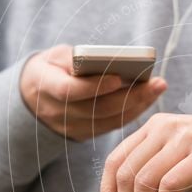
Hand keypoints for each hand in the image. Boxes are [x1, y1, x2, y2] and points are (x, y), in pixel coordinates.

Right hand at [19, 44, 166, 140]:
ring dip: (137, 105)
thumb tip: (100, 59)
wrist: (33, 98)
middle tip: (156, 82)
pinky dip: (132, 113)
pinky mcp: (83, 135)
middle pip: (96, 110)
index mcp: (44, 87)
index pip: (69, 91)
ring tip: (158, 87)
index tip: (119, 78)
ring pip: (108, 121)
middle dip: (129, 96)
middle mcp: (56, 112)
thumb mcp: (53, 56)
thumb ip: (72, 58)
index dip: (94, 86)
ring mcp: (70, 128)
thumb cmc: (51, 68)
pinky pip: (111, 126)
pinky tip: (148, 98)